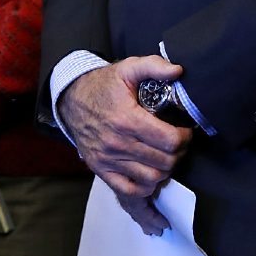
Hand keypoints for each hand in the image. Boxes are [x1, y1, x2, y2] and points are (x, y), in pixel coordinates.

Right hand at [58, 56, 192, 235]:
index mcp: (127, 119)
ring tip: (164, 156)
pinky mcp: (101, 168)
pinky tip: (150, 173)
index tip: (184, 131)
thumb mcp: (127, 68)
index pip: (170, 141)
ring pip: (152, 177)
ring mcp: (108, 158)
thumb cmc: (104, 85)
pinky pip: (129, 189)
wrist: (71, 99)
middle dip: (178, 153)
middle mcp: (117, 142)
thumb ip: (153, 66)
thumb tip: (178, 70)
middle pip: (165, 162)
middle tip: (177, 144)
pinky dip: (145, 187)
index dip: (185, 137)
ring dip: (164, 169)